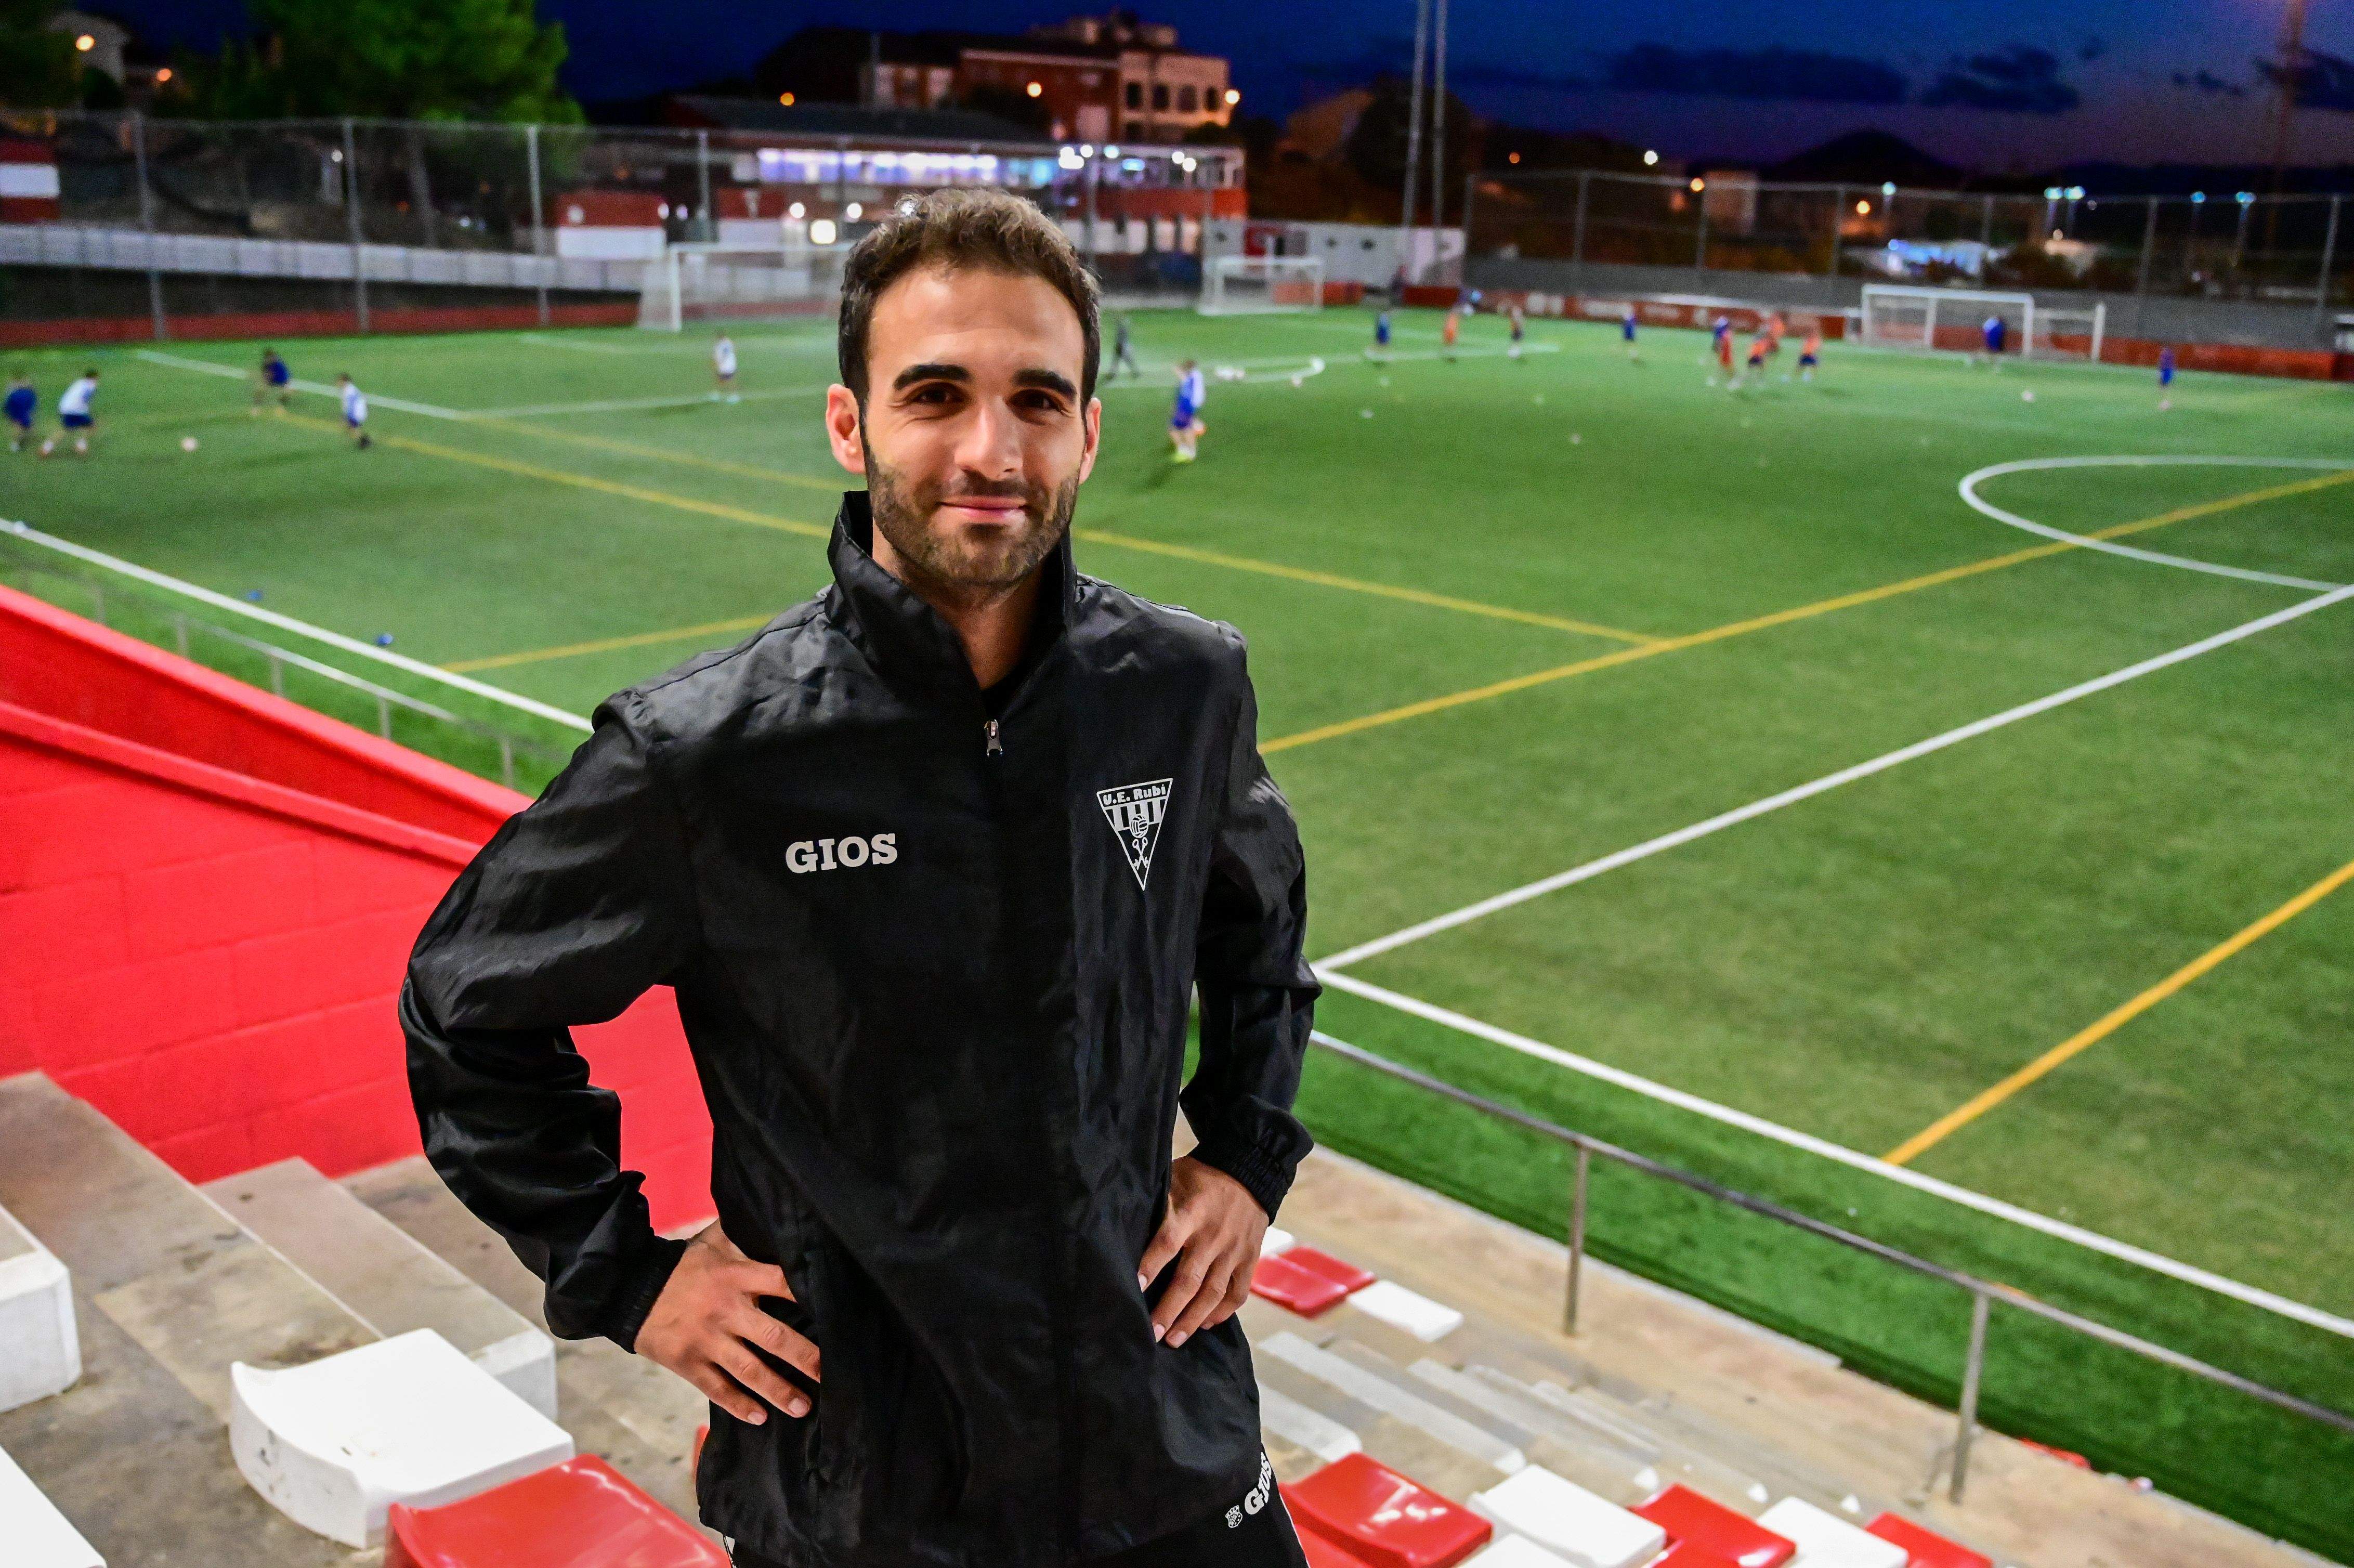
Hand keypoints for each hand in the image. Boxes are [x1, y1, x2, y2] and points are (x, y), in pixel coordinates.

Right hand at [635, 1223, 820, 1425]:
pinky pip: (717, 1389)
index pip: (782, 1284)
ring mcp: (706, 1339)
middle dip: (805, 1359)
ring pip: (749, 1370)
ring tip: (803, 1408)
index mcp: (735, 1276)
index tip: (837, 1317)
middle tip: (830, 1376)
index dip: (809, 1298)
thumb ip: (744, 1233)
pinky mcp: (687, 1362)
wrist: (627, 1286)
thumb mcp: (713, 1241)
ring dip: (778, 1391)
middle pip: (773, 1337)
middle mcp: (725, 1309)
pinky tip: (760, 1418)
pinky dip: (739, 1405)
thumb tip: (776, 1214)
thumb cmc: (681, 1264)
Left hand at [1137, 1156, 1267, 1349]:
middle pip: (1190, 1278)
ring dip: (1193, 1319)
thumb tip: (1121, 1225)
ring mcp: (1234, 1250)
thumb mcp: (1174, 1178)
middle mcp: (1213, 1235)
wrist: (1250, 1170)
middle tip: (1151, 1333)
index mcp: (1192, 1212)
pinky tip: (1205, 1325)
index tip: (1134, 1288)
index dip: (1151, 1265)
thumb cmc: (1200, 1177)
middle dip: (1170, 1309)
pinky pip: (1238, 1292)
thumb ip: (1156, 1203)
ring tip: (1174, 1340)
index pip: (1168, 1241)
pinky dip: (1222, 1312)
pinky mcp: (1250, 1258)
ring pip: (1213, 1292)